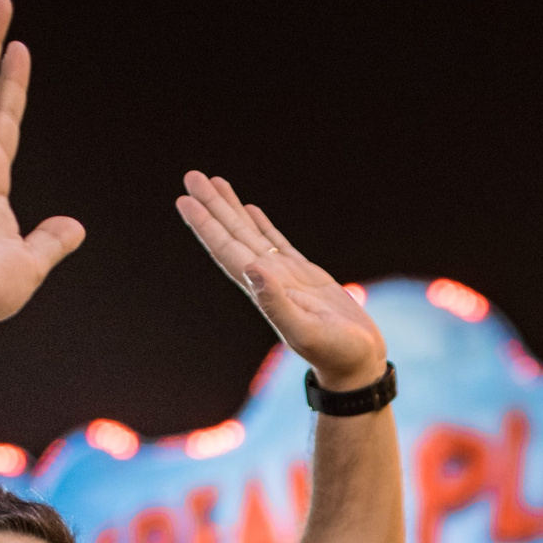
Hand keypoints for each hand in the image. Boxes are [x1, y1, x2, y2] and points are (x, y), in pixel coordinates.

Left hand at [176, 172, 386, 391]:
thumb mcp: (307, 331)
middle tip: (192, 176)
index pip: (226, 251)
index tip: (185, 200)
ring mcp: (286, 277)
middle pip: (233, 236)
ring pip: (251, 235)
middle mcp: (268, 280)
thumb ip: (277, 304)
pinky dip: (262, 225)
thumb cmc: (336, 354)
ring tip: (215, 183)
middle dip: (213, 207)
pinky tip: (251, 210)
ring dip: (232, 210)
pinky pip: (277, 243)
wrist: (357, 366)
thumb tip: (252, 270)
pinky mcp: (305, 276)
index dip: (206, 226)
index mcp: (263, 290)